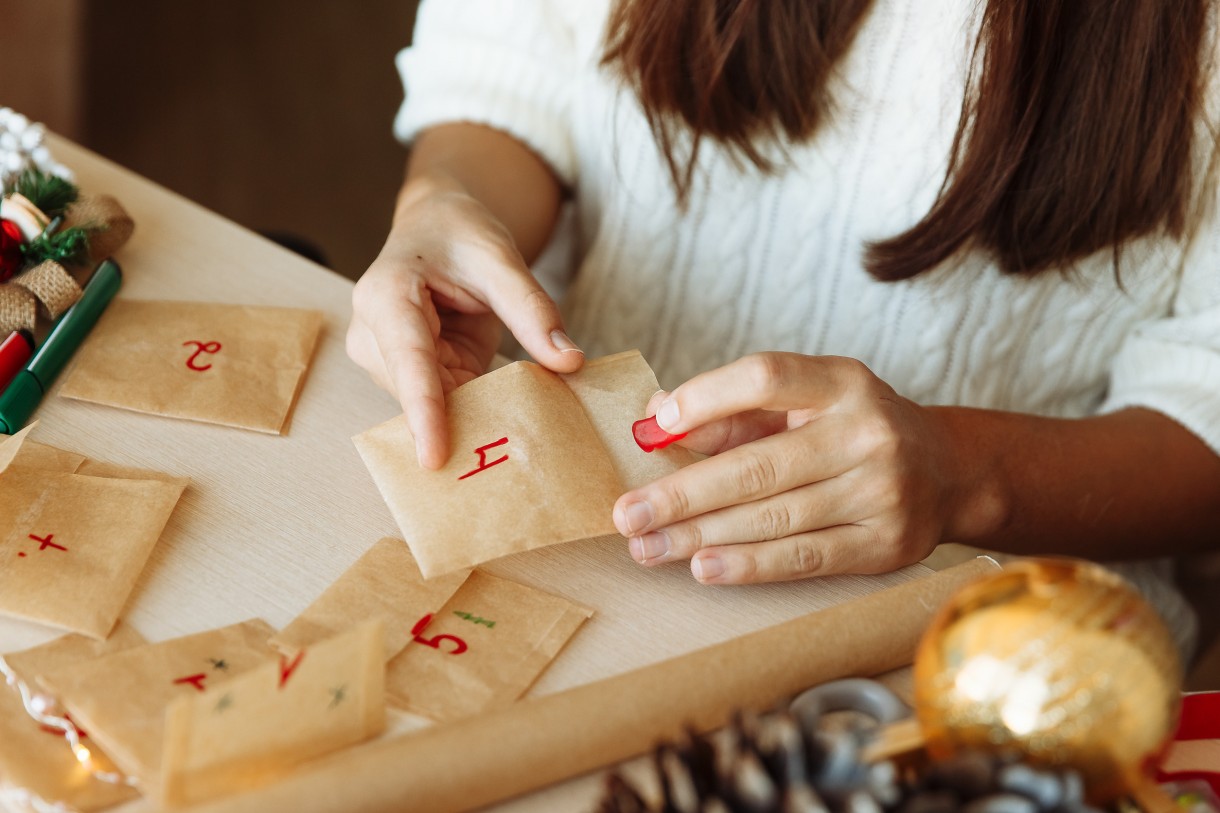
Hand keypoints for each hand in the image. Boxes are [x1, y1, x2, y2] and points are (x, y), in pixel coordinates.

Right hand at [346, 170, 583, 467]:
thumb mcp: (501, 259)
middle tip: (513, 450)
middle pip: (418, 391)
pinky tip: (502, 415)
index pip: (408, 361)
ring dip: (471, 414)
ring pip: (432, 404)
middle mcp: (372, 332)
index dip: (423, 411)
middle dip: (462, 420)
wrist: (436, 226)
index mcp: (386, 295)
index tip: (434, 457)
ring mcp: (385, 358)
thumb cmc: (459, 234)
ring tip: (514, 425)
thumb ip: (533, 310)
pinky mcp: (407, 374)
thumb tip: (569, 360)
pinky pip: (443, 403)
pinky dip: (473, 408)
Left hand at [612, 353, 970, 582]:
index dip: (706, 398)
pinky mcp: (884, 544)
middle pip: (758, 465)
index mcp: (841, 382)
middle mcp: (865, 432)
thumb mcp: (805, 401)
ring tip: (647, 546)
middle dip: (681, 494)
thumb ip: (733, 410)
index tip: (656, 427)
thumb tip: (657, 420)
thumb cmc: (852, 428)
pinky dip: (749, 565)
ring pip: (772, 517)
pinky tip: (704, 567)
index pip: (766, 377)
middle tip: (626, 513)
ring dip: (700, 536)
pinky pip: (803, 557)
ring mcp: (880, 491)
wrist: (948, 471)